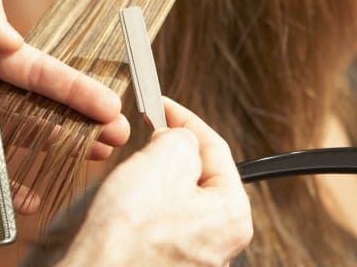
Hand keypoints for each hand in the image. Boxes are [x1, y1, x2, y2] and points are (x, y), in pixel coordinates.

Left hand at [0, 0, 128, 209]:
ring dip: (55, 149)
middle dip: (78, 120)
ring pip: (18, 139)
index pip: (37, 71)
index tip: (111, 104)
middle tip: (116, 137)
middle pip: (38, 108)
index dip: (75, 88)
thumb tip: (19, 41)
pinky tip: (34, 195)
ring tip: (92, 158)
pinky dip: (6, 184)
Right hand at [61, 98, 252, 266]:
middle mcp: (219, 243)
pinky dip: (140, 207)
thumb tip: (178, 137)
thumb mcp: (164, 158)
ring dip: (152, 180)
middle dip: (168, 152)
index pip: (215, 148)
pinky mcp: (162, 263)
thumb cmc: (129, 233)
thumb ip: (181, 137)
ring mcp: (191, 258)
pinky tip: (124, 207)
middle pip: (196, 175)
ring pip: (174, 198)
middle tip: (145, 139)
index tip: (163, 105)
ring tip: (130, 178)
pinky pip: (155, 223)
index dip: (184, 119)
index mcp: (232, 215)